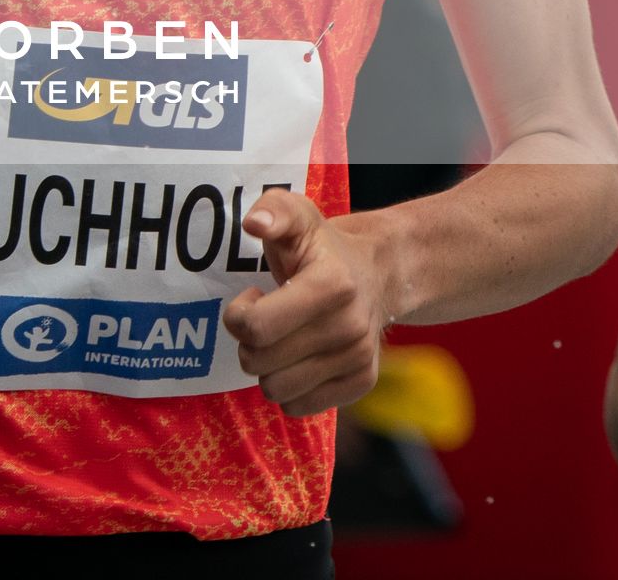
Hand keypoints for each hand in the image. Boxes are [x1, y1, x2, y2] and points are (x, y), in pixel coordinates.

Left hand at [222, 188, 391, 416]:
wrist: (378, 272)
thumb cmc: (323, 246)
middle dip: (249, 342)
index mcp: (331, 284)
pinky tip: (299, 357)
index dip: (239, 315)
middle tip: (265, 318)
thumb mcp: (298, 215)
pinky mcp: (362, 382)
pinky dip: (290, 387)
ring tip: (282, 338)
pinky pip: (300, 407)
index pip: (258, 327)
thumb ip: (273, 210)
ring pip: (277, 391)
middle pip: (260, 362)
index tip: (252, 297)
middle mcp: (349, 326)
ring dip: (267, 367)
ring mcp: (358, 358)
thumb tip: (254, 223)